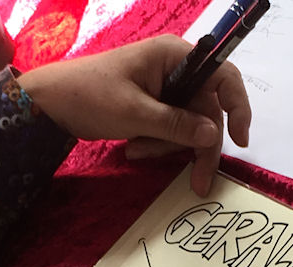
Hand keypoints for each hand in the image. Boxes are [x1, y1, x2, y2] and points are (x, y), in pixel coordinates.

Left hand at [17, 35, 250, 196]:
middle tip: (197, 183)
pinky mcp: (153, 107)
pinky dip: (156, 145)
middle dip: (195, 146)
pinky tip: (133, 149)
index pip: (223, 76)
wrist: (51, 104)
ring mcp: (164, 89)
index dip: (237, 107)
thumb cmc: (89, 96)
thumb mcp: (134, 114)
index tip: (241, 140)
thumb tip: (213, 135)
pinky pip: (169, 131)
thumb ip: (176, 125)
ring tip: (135, 151)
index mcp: (174, 56)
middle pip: (206, 112)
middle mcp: (175, 69)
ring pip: (187, 127)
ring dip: (166, 147)